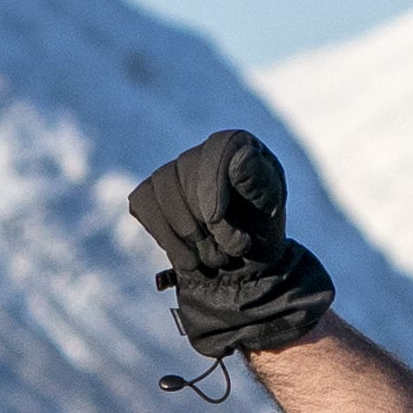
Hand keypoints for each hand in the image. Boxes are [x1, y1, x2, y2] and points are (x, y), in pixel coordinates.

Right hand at [128, 129, 336, 360]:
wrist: (241, 268)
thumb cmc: (261, 231)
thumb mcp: (270, 209)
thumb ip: (258, 182)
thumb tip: (242, 154)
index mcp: (235, 145)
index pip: (217, 151)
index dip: (213, 187)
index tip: (217, 219)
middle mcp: (198, 153)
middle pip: (188, 179)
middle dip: (209, 225)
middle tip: (233, 251)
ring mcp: (169, 173)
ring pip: (163, 197)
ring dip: (190, 238)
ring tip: (216, 258)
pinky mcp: (148, 195)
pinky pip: (143, 206)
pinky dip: (167, 239)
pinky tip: (189, 256)